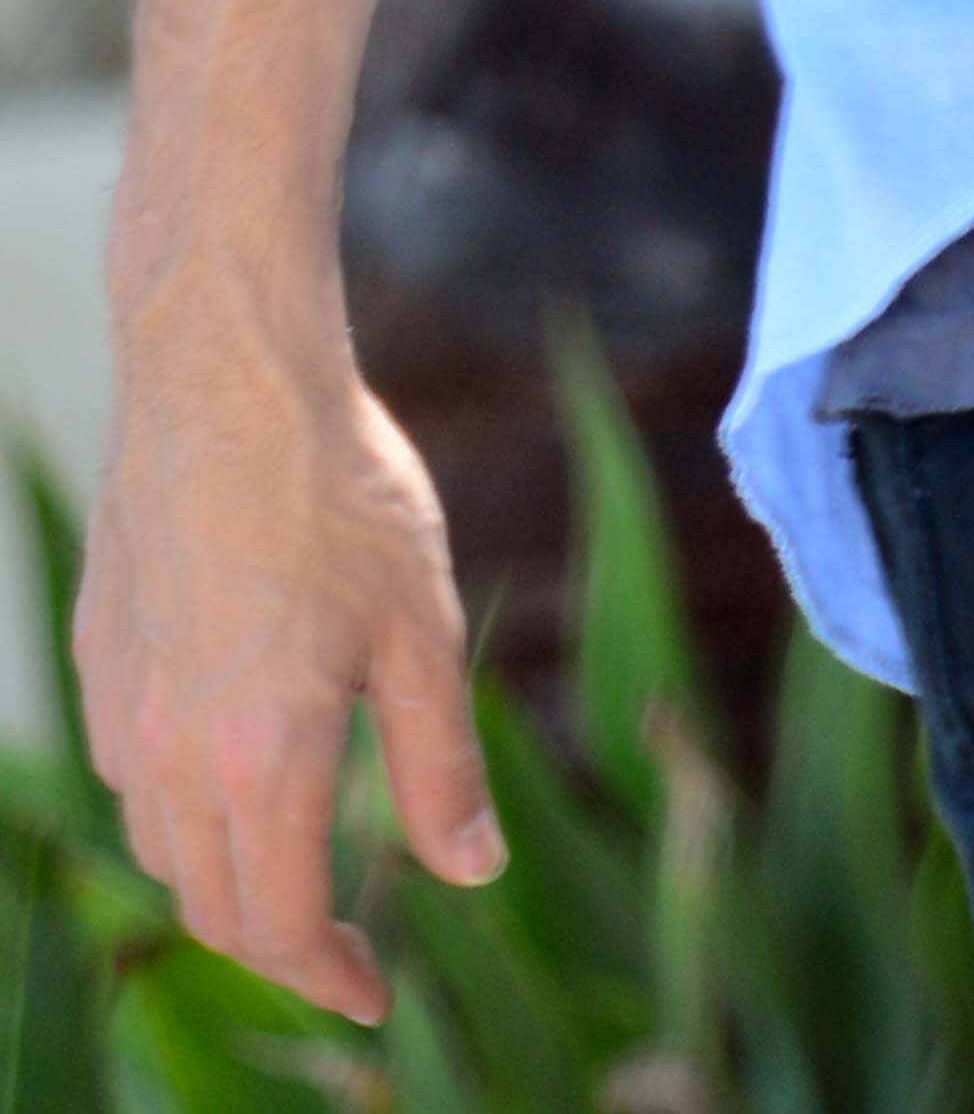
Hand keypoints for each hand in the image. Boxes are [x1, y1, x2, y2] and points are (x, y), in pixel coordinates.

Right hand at [77, 282, 504, 1021]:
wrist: (229, 377)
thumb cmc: (341, 489)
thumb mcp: (423, 627)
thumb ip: (442, 763)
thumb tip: (472, 872)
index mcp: (261, 758)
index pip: (279, 928)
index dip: (329, 978)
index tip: (374, 998)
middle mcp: (172, 753)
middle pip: (210, 907)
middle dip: (278, 945)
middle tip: (342, 949)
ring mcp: (122, 707)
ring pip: (161, 849)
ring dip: (222, 882)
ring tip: (289, 870)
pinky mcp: (100, 657)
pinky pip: (129, 778)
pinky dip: (179, 811)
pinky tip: (229, 772)